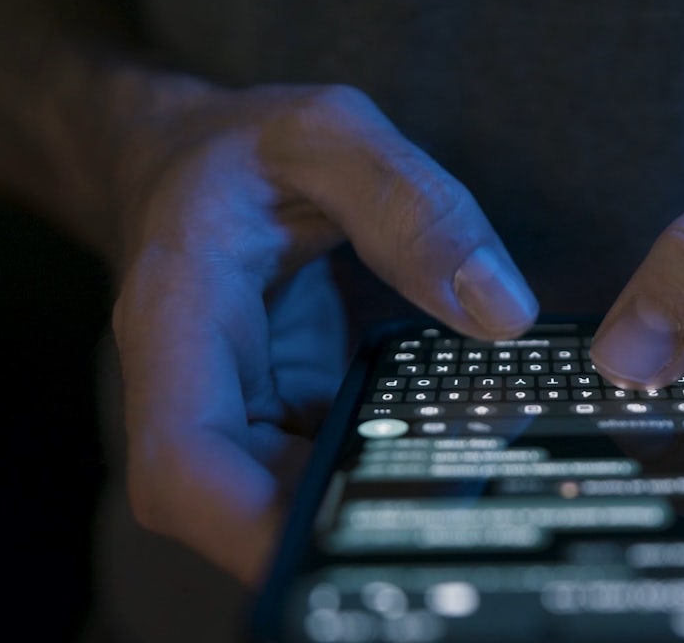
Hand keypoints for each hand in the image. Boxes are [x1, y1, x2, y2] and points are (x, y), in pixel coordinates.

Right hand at [108, 79, 537, 583]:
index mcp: (180, 315)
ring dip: (356, 515)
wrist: (184, 156)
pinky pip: (308, 468)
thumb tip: (503, 311)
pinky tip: (439, 465)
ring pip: (273, 502)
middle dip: (329, 537)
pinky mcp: (267, 412)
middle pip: (234, 508)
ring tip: (460, 502)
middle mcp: (190, 383)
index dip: (251, 527)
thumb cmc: (244, 143)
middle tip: (450, 531)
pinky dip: (368, 477)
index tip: (344, 548)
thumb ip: (417, 210)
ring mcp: (228, 406)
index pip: (183, 460)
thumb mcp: (333, 136)